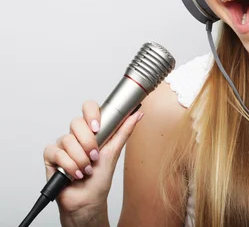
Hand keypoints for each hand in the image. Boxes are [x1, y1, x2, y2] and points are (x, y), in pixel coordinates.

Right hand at [43, 101, 143, 216]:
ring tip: (87, 170)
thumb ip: (124, 131)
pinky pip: (56, 152)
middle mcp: (76, 135)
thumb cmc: (100, 178)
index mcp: (91, 131)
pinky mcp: (51, 156)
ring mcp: (62, 145)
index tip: (97, 127)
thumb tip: (138, 114)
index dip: (91, 113)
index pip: (88, 108)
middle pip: (76, 123)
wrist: (88, 200)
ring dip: (81, 159)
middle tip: (95, 156)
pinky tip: (75, 174)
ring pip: (67, 140)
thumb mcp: (114, 152)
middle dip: (88, 143)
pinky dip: (69, 166)